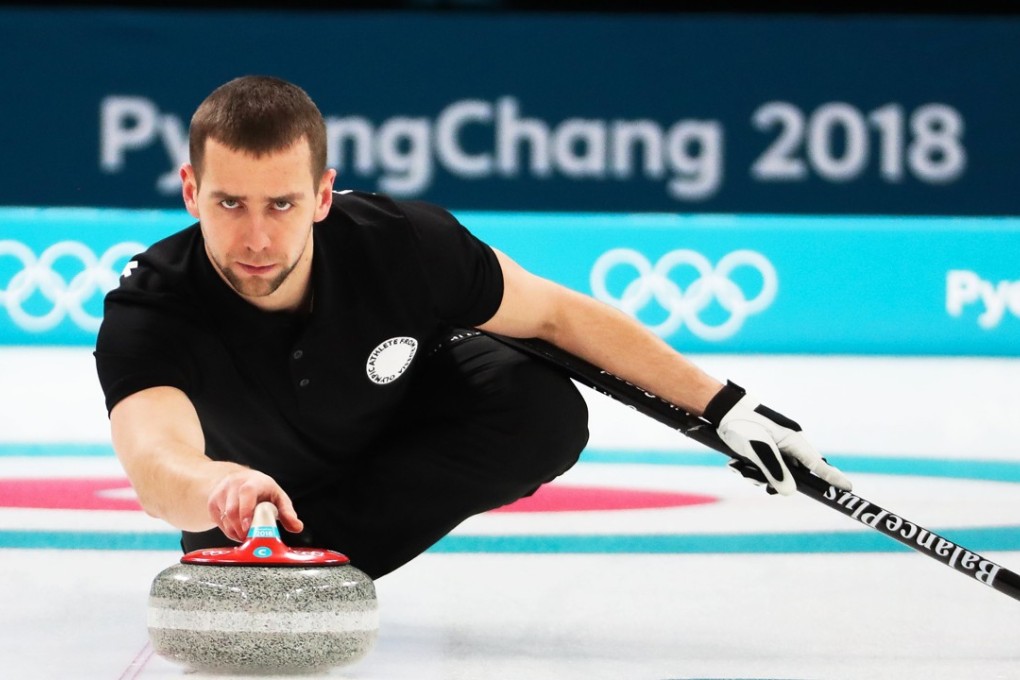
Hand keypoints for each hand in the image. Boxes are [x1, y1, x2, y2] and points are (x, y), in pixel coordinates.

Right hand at [207, 468, 303, 541]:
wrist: (238, 480)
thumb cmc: (261, 490)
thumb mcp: (277, 497)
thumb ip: (287, 512)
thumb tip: (297, 527)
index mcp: (253, 482)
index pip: (247, 493)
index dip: (246, 511)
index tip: (248, 527)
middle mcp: (235, 484)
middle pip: (232, 510)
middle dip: (241, 529)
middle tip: (250, 539)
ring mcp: (221, 493)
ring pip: (224, 518)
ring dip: (235, 532)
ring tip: (246, 536)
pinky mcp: (212, 502)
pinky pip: (218, 522)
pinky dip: (228, 531)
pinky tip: (237, 531)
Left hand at [703, 381, 851, 495]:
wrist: (721, 410)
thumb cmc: (741, 424)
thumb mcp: (757, 447)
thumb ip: (774, 469)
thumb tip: (790, 492)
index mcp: (793, 440)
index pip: (816, 464)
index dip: (831, 477)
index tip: (846, 488)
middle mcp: (787, 446)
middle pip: (793, 474)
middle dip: (774, 480)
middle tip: (758, 478)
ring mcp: (775, 448)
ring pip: (775, 474)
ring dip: (757, 474)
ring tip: (740, 465)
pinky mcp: (762, 451)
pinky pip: (762, 469)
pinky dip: (749, 469)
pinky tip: (736, 462)